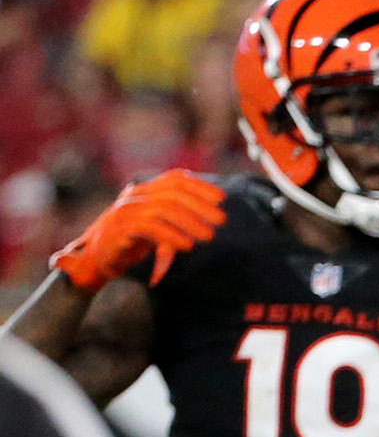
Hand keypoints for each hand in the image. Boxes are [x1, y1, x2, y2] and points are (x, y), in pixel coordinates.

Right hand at [50, 169, 225, 290]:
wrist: (98, 257)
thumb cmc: (134, 241)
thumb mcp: (159, 225)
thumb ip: (178, 217)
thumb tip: (211, 214)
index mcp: (144, 190)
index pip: (174, 179)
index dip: (199, 186)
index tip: (222, 198)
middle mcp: (135, 196)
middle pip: (172, 193)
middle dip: (200, 205)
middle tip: (220, 220)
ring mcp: (125, 210)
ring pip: (163, 209)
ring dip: (190, 222)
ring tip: (209, 236)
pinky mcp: (120, 228)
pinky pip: (150, 228)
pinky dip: (171, 236)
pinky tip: (187, 245)